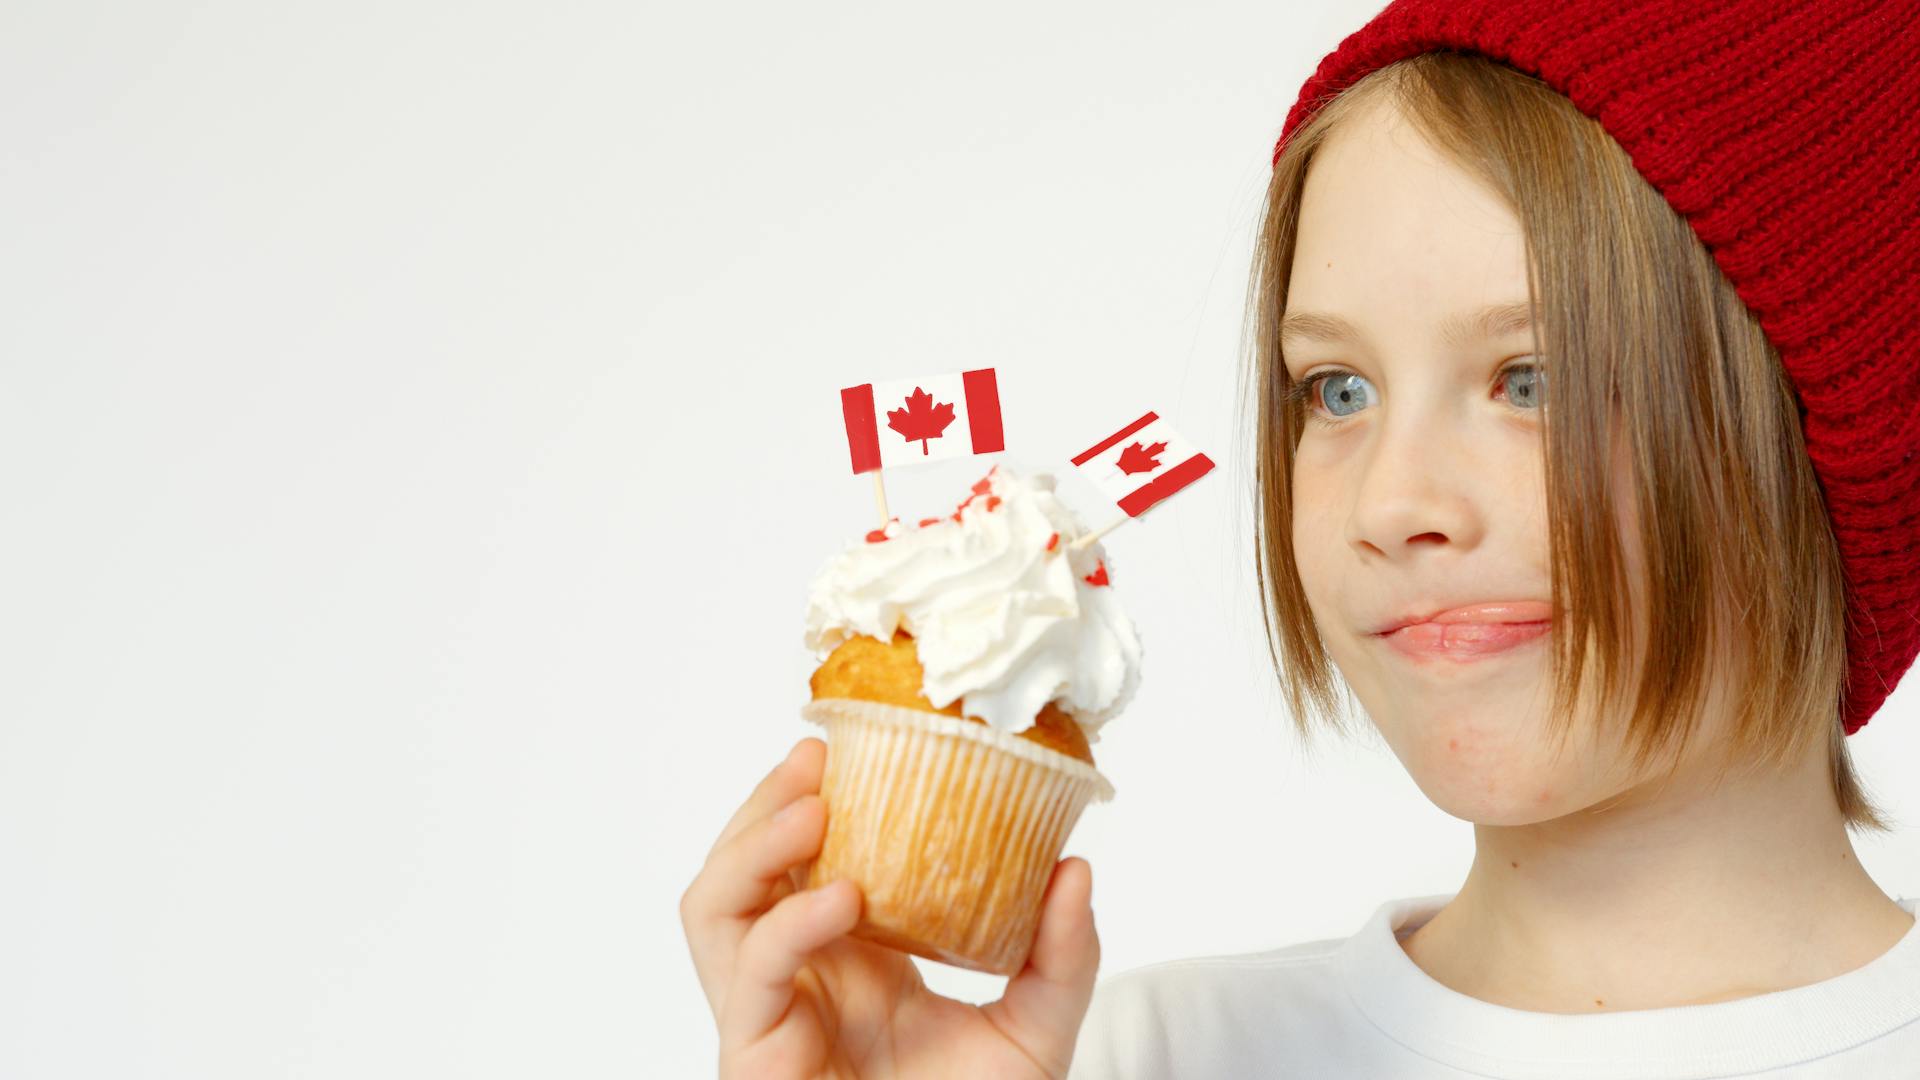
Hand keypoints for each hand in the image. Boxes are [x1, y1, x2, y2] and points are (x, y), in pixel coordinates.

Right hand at [680, 737, 1100, 1077]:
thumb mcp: (1037, 1031)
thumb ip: (1061, 959)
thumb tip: (1076, 869)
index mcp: (844, 957)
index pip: (795, 861)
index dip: (802, 799)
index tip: (843, 743)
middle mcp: (794, 979)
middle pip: (735, 873)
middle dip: (759, 807)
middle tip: (812, 757)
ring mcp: (767, 1016)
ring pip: (712, 912)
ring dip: (749, 848)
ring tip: (810, 808)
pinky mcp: (754, 1058)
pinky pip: (749, 976)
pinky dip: (787, 925)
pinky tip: (842, 899)